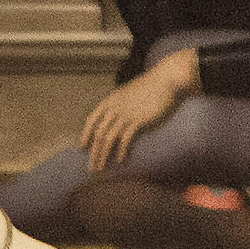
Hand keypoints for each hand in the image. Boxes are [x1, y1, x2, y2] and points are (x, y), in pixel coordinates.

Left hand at [83, 47, 198, 171]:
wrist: (167, 80)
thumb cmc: (151, 88)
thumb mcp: (129, 94)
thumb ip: (121, 106)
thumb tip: (118, 121)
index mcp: (110, 100)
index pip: (92, 119)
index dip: (85, 134)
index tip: (82, 147)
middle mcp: (115, 108)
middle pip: (98, 133)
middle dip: (93, 152)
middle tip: (92, 167)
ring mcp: (126, 114)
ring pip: (108, 138)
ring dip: (103, 155)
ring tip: (101, 168)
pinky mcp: (138, 120)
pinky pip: (125, 139)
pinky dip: (121, 151)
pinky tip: (120, 160)